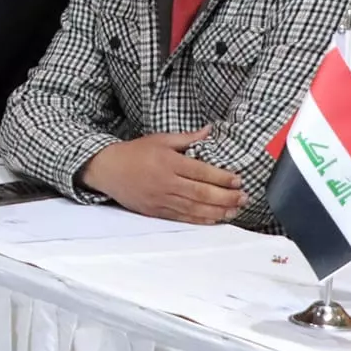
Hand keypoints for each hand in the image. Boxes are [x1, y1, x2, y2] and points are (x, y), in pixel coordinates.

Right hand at [80, 129, 244, 223]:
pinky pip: (182, 217)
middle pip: (202, 193)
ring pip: (195, 208)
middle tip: (243, 198)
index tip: (238, 180)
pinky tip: (214, 219)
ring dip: (218, 211)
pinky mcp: (156, 211)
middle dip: (226, 197)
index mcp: (168, 162)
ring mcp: (161, 199)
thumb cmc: (134, 153)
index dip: (222, 178)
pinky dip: (200, 220)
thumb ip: (187, 138)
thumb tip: (209, 131)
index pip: (201, 172)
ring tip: (235, 211)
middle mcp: (166, 182)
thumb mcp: (159, 139)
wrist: (107, 169)